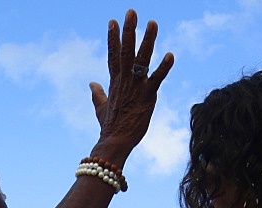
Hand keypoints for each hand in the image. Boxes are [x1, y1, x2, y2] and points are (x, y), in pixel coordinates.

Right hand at [89, 10, 173, 161]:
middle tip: (132, 12)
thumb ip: (97, 94)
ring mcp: (136, 88)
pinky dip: (163, 67)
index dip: (113, 38)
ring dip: (148, 41)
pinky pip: (156, 79)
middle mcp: (124, 81)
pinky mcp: (147, 97)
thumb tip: (91, 84)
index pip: (113, 55)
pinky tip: (170, 54)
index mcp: (114, 82)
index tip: (113, 21)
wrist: (115, 142)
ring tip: (152, 23)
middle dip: (129, 31)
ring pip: (141, 60)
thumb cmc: (109, 127)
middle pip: (126, 51)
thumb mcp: (100, 108)